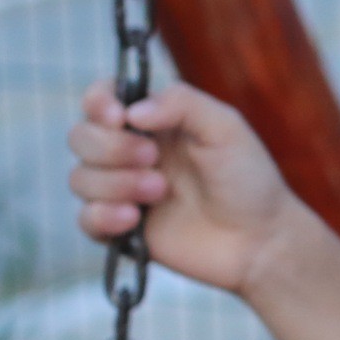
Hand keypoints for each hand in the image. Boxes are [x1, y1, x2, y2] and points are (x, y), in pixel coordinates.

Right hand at [67, 80, 302, 295]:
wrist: (259, 240)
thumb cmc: (248, 180)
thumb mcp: (225, 127)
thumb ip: (181, 103)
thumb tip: (132, 112)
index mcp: (153, 122)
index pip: (101, 99)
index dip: (98, 103)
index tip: (119, 117)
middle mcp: (130, 153)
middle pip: (81, 137)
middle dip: (112, 148)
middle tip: (153, 159)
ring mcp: (123, 192)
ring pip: (79, 178)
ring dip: (116, 183)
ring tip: (160, 192)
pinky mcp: (121, 230)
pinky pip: (85, 219)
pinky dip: (103, 216)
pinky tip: (135, 219)